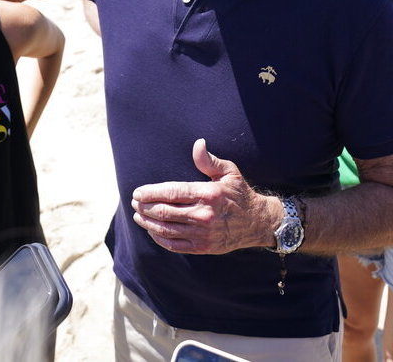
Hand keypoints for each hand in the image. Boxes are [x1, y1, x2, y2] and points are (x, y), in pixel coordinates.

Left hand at [130, 139, 278, 253]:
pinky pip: (175, 245)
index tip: (138, 192)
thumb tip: (198, 143)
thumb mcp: (229, 172)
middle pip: (165, 212)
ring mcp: (203, 234)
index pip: (172, 192)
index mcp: (208, 194)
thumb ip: (209, 160)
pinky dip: (160, 238)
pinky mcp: (203, 247)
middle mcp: (204, 215)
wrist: (257, 222)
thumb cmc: (239, 193)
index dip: (151, 193)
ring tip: (138, 216)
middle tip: (134, 202)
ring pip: (166, 229)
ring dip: (148, 223)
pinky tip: (152, 230)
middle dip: (145, 207)